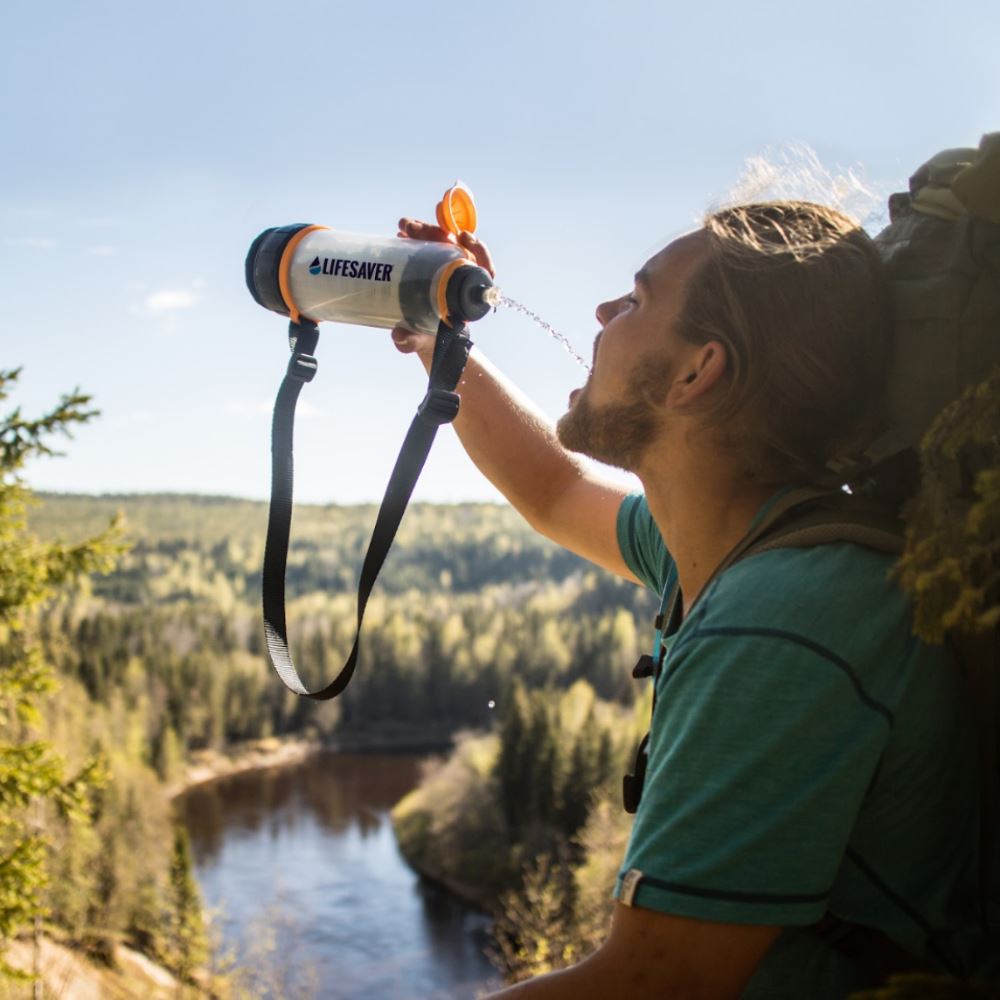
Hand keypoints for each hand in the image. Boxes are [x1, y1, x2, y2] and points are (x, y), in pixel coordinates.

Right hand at [390, 218, 495, 361]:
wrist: (421, 337)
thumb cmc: (428, 340)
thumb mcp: (420, 341)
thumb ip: (411, 341)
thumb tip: (400, 335)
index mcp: (466, 298)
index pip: (483, 270)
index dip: (479, 252)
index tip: (465, 239)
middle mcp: (460, 280)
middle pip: (457, 249)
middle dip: (437, 233)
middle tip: (414, 229)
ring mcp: (446, 270)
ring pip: (443, 243)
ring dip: (425, 231)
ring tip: (404, 227)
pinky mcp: (433, 266)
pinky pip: (430, 245)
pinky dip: (418, 236)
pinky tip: (403, 233)